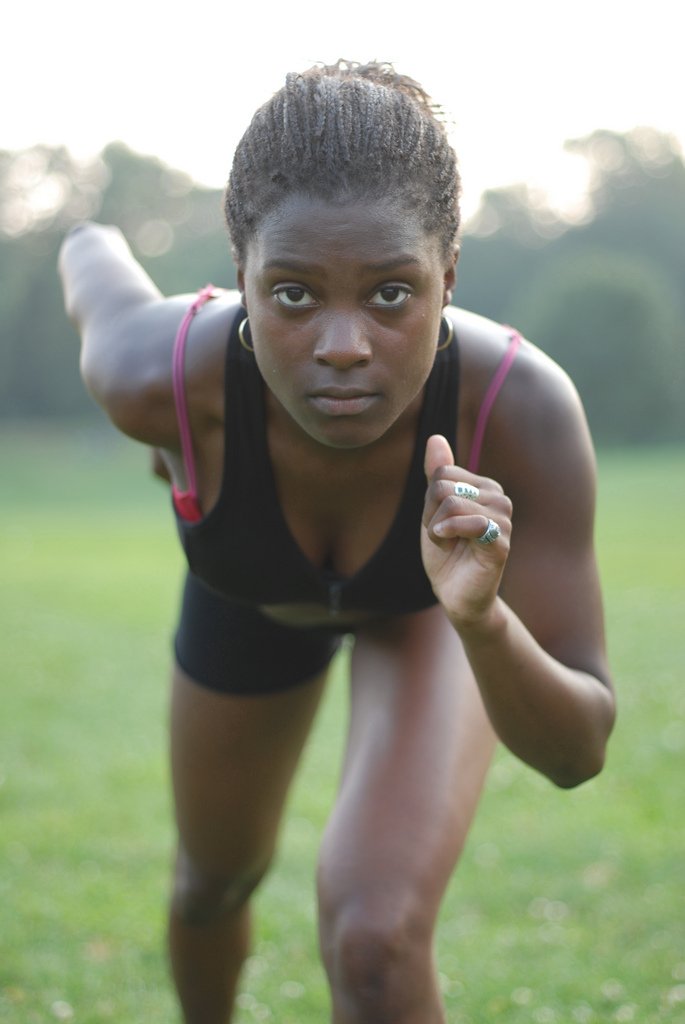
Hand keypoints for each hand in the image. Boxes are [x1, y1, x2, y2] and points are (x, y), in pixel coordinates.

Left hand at [421, 434, 511, 627]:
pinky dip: (447, 532)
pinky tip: (449, 545)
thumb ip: (437, 475)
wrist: (456, 595)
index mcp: (485, 487)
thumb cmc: (447, 553)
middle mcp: (499, 497)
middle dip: (431, 514)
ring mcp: (503, 519)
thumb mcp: (434, 510)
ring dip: (436, 528)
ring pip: (451, 501)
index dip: (428, 502)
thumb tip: (436, 438)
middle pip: (443, 484)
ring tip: (449, 545)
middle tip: (443, 537)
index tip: (439, 523)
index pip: (441, 473)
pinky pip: (469, 522)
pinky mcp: (500, 541)